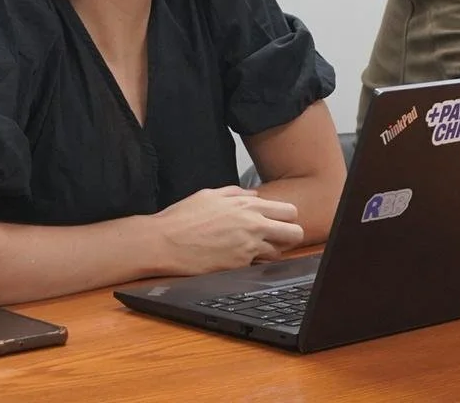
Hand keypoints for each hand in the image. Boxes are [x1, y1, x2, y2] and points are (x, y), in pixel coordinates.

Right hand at [153, 185, 303, 275]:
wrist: (164, 242)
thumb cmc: (183, 218)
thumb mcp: (210, 194)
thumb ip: (236, 193)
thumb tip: (253, 195)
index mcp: (248, 205)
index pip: (289, 211)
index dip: (287, 218)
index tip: (280, 223)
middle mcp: (253, 225)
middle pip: (295, 233)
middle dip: (290, 237)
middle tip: (277, 239)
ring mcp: (248, 247)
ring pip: (278, 254)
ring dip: (270, 252)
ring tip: (253, 251)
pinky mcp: (238, 266)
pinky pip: (256, 266)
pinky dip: (250, 263)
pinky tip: (235, 259)